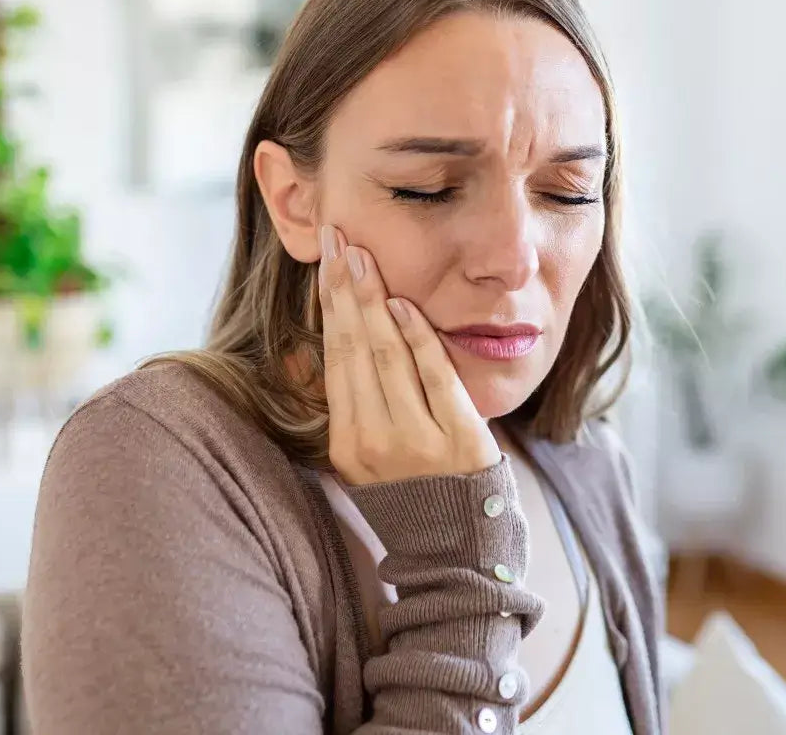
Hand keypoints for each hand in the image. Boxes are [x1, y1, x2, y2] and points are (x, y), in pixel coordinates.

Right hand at [317, 224, 500, 485]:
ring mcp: (417, 441)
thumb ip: (356, 401)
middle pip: (354, 348)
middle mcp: (374, 441)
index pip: (334, 358)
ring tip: (362, 257)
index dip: (329, 304)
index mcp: (347, 443)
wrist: (459, 546)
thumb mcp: (369, 455)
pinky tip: (404, 303)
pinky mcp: (459, 439)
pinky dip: (417, 337)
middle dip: (344, 288)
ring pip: (387, 356)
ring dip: (374, 300)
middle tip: (338, 239)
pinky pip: (433, 376)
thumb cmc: (414, 489)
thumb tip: (339, 333)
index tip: (326, 259)